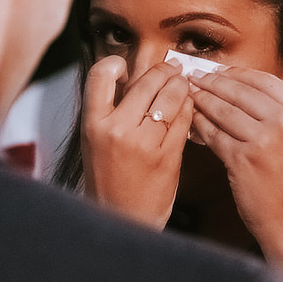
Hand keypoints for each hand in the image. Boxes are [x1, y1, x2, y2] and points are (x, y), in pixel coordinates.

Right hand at [81, 56, 193, 228]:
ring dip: (180, 85)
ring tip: (182, 83)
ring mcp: (144, 143)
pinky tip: (188, 106)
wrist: (121, 218)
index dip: (116, 63)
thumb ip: (109, 111)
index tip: (127, 68)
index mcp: (93, 124)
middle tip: (172, 68)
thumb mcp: (95, 141)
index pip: (100, 75)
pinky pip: (184, 120)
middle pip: (146, 82)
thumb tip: (134, 78)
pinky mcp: (168, 156)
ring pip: (170, 97)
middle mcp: (117, 130)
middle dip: (164, 70)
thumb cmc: (108, 178)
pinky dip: (189, 107)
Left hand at [189, 68, 282, 259]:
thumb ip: (278, 115)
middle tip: (191, 77)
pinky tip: (189, 122)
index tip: (216, 70)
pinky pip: (213, 134)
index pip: (263, 80)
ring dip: (201, 100)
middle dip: (211, 82)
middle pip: (240, 90)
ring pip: (223, 110)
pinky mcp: (244, 158)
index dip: (235, 73)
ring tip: (186, 95)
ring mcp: (265, 139)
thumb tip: (241, 91)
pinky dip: (199, 126)